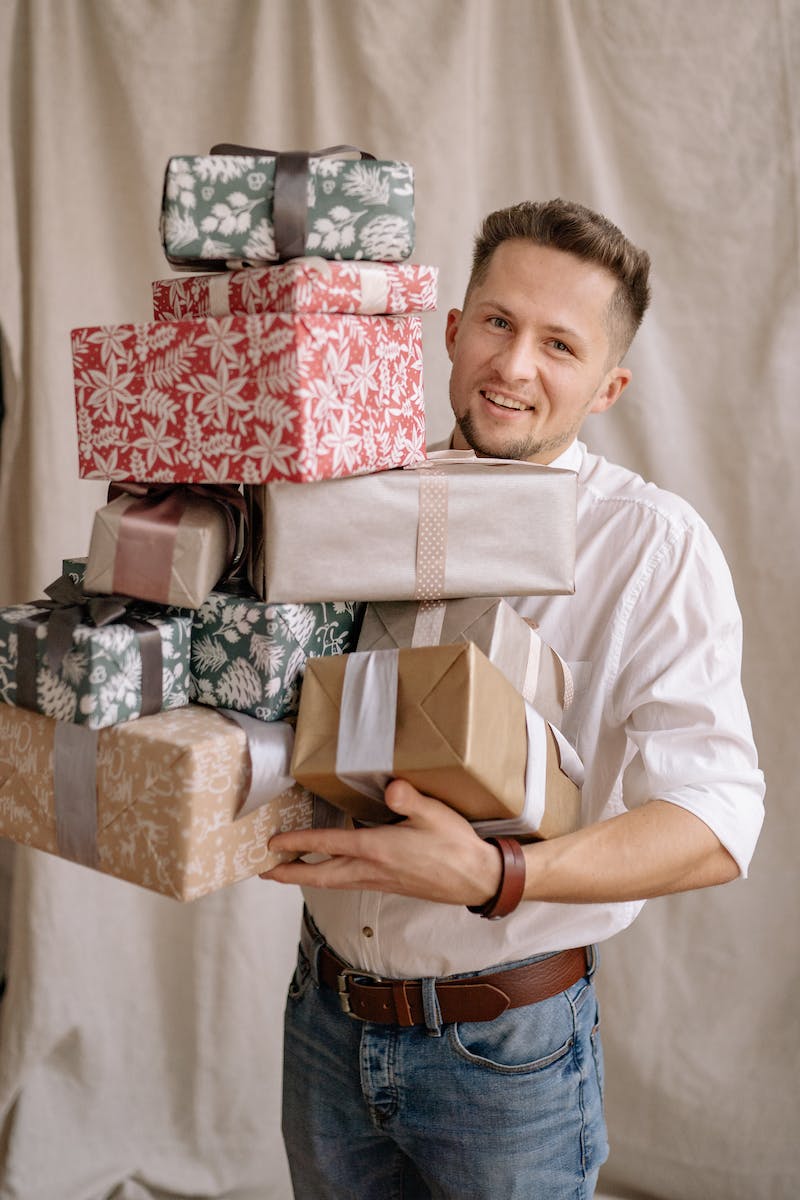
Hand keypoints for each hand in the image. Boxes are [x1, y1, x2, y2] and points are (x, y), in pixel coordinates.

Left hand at [261, 779, 502, 906]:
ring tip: (287, 872)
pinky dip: (330, 877)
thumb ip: (410, 799)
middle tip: (265, 872)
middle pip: (321, 876)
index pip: (327, 846)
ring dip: (307, 878)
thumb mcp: (435, 814)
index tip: (273, 844)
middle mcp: (372, 869)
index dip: (297, 844)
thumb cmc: (455, 846)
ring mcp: (379, 881)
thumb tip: (390, 786)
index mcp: (377, 850)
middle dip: (290, 874)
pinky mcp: (388, 885)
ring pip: (333, 882)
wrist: (476, 878)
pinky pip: (349, 882)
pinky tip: (332, 870)